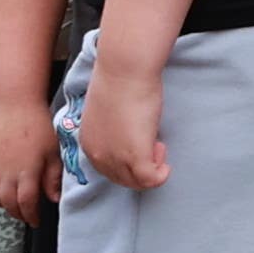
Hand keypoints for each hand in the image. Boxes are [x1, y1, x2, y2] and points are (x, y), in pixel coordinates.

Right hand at [0, 98, 59, 224]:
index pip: (26, 203)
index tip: (36, 221)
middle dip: (16, 212)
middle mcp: (5, 172)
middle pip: (7, 201)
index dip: (31, 215)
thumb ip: (52, 177)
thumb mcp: (53, 152)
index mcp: (26, 173)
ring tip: (10, 203)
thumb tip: (54, 198)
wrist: (16, 104)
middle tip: (25, 215)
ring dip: (1, 202)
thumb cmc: (39, 126)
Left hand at [79, 67, 166, 189]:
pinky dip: (160, 175)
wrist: (124, 71)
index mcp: (88, 143)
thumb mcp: (107, 113)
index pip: (107, 169)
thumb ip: (112, 130)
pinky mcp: (135, 156)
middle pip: (122, 179)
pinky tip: (165, 162)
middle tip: (154, 145)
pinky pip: (150, 180)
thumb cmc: (118, 83)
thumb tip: (125, 132)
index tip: (142, 143)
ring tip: (158, 146)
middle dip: (141, 167)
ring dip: (152, 168)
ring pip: (136, 182)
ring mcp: (115, 157)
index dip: (128, 162)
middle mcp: (97, 154)